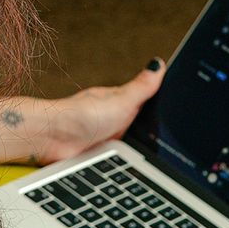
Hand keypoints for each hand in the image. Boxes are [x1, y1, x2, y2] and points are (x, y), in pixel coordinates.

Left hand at [43, 59, 165, 163]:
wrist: (54, 140)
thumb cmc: (82, 116)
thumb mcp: (122, 100)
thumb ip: (142, 86)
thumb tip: (158, 63)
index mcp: (121, 102)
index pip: (149, 105)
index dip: (163, 113)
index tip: (175, 120)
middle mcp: (113, 118)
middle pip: (141, 128)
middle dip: (149, 136)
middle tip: (157, 142)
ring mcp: (105, 137)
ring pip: (130, 145)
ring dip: (135, 151)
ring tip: (139, 154)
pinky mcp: (98, 155)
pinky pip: (118, 160)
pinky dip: (122, 162)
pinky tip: (124, 164)